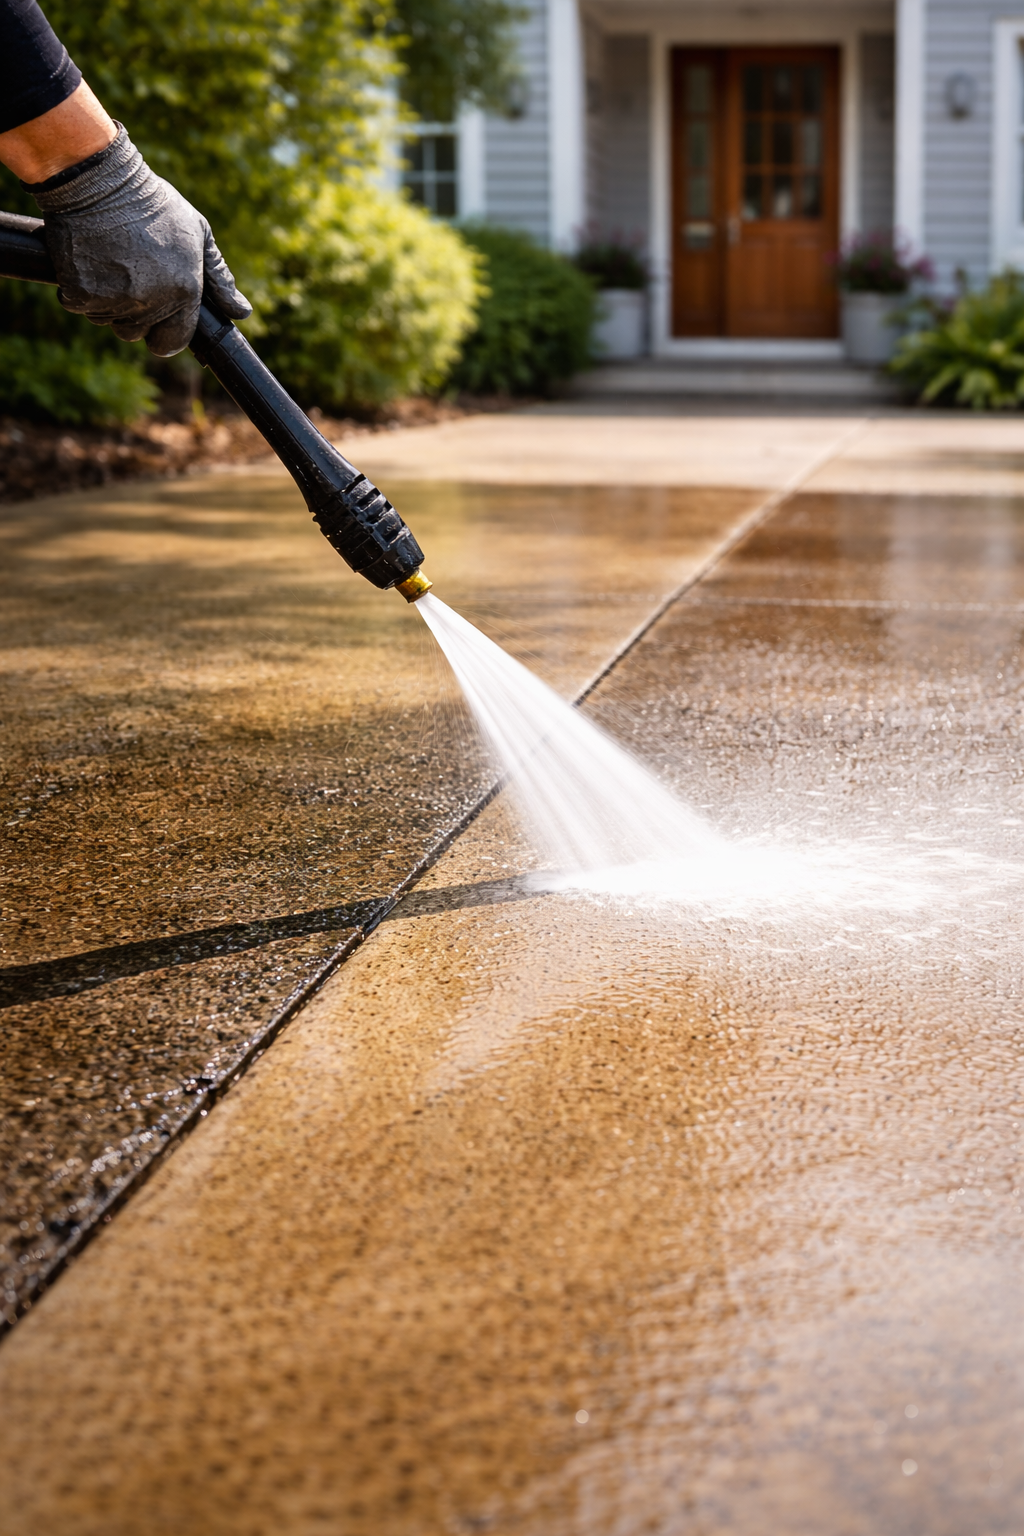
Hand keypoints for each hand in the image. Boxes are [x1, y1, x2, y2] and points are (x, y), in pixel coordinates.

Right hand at [29, 124, 250, 355]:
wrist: (100, 180)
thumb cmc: (153, 204)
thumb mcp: (198, 234)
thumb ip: (219, 278)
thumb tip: (241, 312)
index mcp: (184, 291)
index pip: (172, 343)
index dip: (163, 333)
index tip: (156, 318)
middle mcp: (151, 302)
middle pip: (136, 334)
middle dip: (133, 315)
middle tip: (128, 277)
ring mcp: (114, 300)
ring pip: (107, 321)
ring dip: (106, 302)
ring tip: (109, 262)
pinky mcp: (81, 294)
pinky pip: (79, 307)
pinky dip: (79, 290)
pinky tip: (89, 260)